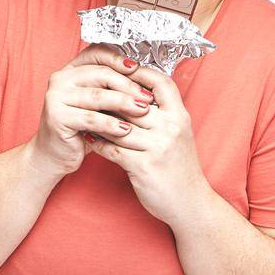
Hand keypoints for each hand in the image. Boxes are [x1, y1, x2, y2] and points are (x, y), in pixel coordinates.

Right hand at [30, 44, 155, 175]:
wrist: (56, 154)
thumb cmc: (81, 128)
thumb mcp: (98, 105)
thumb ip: (112, 90)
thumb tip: (145, 83)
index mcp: (71, 70)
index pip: (97, 53)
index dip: (118, 59)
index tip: (139, 69)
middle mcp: (61, 79)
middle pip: (101, 74)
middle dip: (128, 85)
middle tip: (147, 97)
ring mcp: (56, 97)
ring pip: (97, 96)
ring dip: (123, 103)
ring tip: (142, 110)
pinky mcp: (57, 117)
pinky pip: (90, 118)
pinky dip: (110, 124)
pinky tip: (125, 129)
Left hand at [84, 64, 210, 227]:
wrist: (191, 204)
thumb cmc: (181, 169)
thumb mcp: (180, 136)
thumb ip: (164, 116)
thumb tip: (136, 96)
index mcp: (180, 118)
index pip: (161, 83)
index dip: (140, 73)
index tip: (121, 70)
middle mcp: (170, 129)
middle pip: (132, 102)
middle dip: (110, 96)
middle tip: (90, 91)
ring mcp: (157, 148)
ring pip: (118, 125)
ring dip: (99, 120)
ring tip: (83, 114)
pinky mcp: (143, 167)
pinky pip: (113, 149)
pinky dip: (98, 143)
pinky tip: (88, 139)